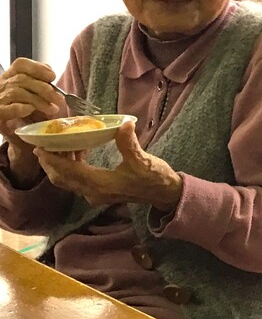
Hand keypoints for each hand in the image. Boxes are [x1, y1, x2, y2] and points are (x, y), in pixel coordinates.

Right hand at [0, 58, 63, 185]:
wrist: (20, 138)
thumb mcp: (38, 97)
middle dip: (44, 88)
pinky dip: (20, 108)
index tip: (52, 76)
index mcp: (11, 78)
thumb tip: (51, 74)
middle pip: (22, 79)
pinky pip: (7, 109)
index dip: (37, 68)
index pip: (20, 64)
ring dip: (38, 100)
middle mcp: (2, 86)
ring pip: (16, 92)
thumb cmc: (31, 115)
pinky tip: (30, 110)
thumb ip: (42, 84)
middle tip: (59, 99)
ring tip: (52, 109)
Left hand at [35, 120, 182, 211]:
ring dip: (60, 165)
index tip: (39, 147)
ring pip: (68, 180)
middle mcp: (93, 192)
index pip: (69, 172)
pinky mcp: (100, 191)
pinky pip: (77, 180)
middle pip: (62, 179)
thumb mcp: (144, 160)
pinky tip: (77, 151)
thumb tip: (124, 124)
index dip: (53, 160)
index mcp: (101, 184)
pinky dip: (71, 167)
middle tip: (43, 143)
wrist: (165, 193)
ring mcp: (96, 193)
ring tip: (58, 145)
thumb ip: (129, 144)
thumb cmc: (155, 178)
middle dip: (50, 163)